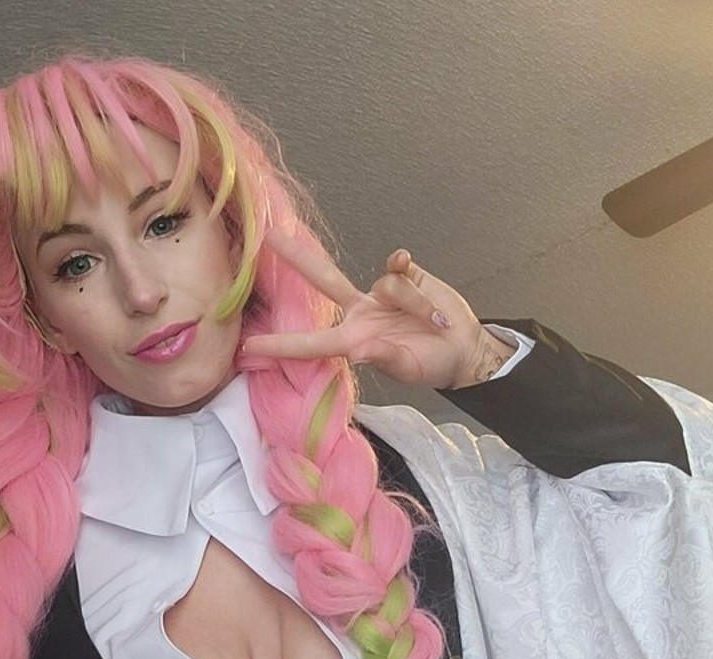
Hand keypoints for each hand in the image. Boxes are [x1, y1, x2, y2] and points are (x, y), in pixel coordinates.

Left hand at [242, 228, 513, 388]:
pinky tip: (422, 286)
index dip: (281, 345)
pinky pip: (399, 267)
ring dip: (414, 303)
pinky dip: (412, 275)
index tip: (249, 348)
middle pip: (322, 279)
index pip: (311, 342)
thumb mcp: (409, 369)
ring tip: (434, 323)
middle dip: (295, 256)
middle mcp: (360, 313)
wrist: (464, 349)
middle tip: (265, 235)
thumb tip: (360, 352)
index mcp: (354, 340)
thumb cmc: (432, 365)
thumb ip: (385, 358)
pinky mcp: (405, 275)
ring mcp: (380, 293)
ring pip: (386, 283)